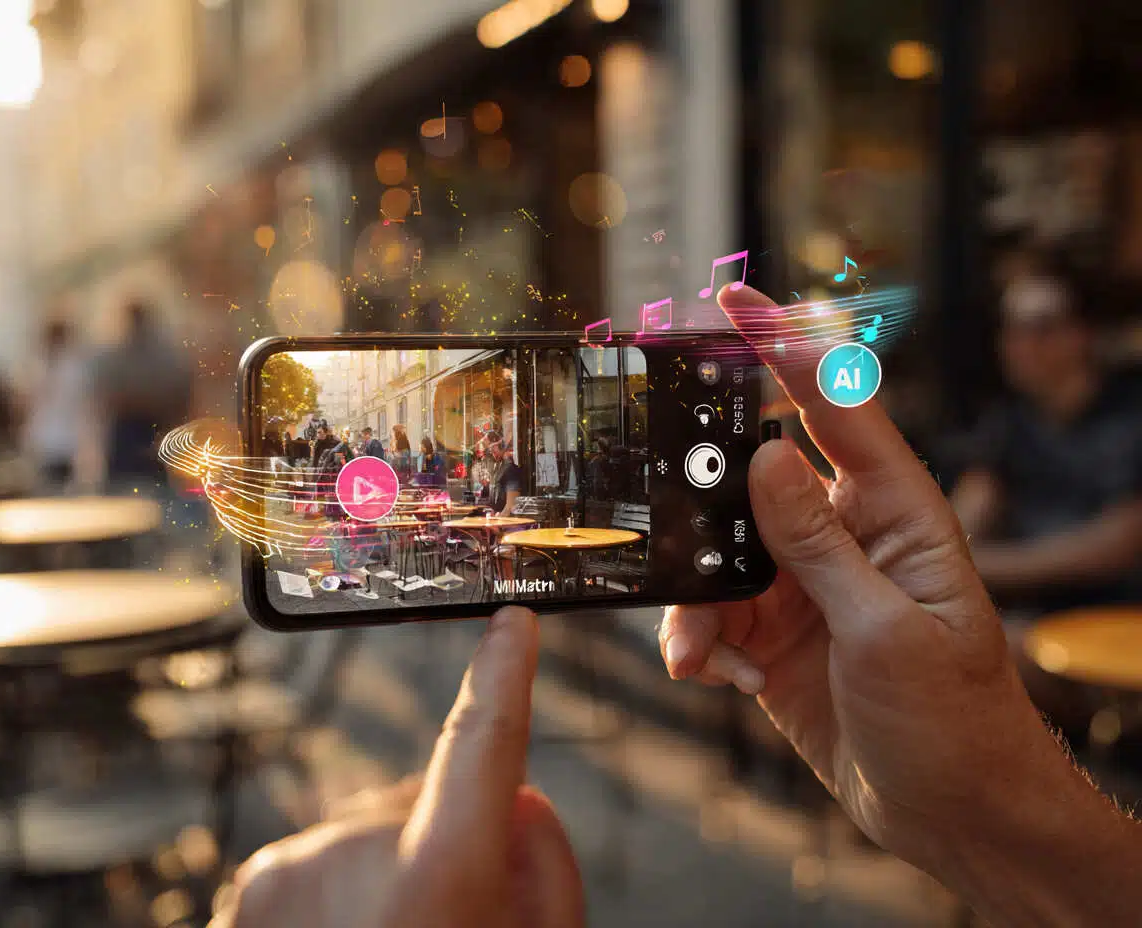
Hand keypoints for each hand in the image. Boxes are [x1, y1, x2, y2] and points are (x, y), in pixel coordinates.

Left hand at [213, 606, 583, 927]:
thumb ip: (541, 869)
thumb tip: (514, 804)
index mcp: (433, 885)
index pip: (482, 750)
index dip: (505, 681)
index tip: (512, 625)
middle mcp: (350, 860)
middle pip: (441, 810)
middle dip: (462, 849)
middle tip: (463, 923)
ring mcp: (291, 870)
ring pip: (381, 833)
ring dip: (397, 876)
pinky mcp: (256, 883)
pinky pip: (329, 857)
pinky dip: (348, 890)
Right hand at [660, 286, 1074, 876]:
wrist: (953, 816)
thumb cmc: (955, 722)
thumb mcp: (887, 632)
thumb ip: (820, 544)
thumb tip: (768, 456)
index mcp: (894, 514)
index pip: (835, 407)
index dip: (783, 346)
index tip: (732, 300)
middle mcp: (843, 537)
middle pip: (750, 480)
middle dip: (700, 500)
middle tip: (658, 505)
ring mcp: (803, 587)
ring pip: (715, 556)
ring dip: (694, 601)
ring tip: (701, 651)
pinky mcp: (773, 635)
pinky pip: (710, 616)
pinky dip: (698, 643)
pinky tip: (715, 677)